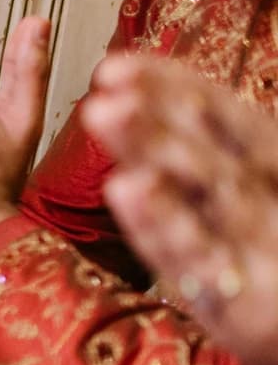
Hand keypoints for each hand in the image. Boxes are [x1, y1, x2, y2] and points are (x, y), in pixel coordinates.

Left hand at [84, 54, 277, 364]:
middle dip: (159, 110)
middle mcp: (274, 202)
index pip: (227, 122)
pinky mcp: (245, 301)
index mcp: (277, 178)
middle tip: (107, 79)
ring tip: (104, 111)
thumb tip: (187, 120)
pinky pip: (196, 254)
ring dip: (154, 146)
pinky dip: (161, 218)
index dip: (176, 88)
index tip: (120, 64)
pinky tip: (124, 185)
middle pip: (213, 146)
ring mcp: (264, 248)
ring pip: (205, 188)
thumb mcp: (263, 213)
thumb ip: (230, 174)